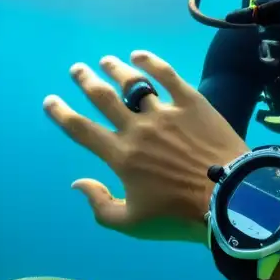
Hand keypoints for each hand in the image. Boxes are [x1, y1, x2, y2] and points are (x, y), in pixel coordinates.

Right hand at [43, 50, 249, 243]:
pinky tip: (140, 55)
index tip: (51, 101)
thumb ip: (100, 204)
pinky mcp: (191, 102)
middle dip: (85, 81)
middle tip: (76, 70)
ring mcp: (164, 112)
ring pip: (133, 83)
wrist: (228, 199)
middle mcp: (136, 128)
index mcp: (120, 155)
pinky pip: (167, 75)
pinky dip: (150, 62)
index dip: (61, 113)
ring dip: (115, 69)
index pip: (81, 129)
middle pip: (102, 97)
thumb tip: (77, 184)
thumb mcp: (132, 223)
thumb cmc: (178, 216)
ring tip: (105, 61)